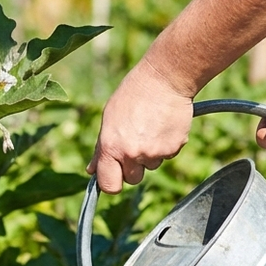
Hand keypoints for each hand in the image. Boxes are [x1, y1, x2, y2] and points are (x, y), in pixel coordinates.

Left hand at [87, 61, 194, 193]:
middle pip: (132, 179)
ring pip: (151, 166)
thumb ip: (100, 147)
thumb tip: (91, 170)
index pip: (109, 185)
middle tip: (135, 145)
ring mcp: (154, 152)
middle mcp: (131, 154)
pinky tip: (162, 126)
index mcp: (111, 147)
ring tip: (150, 128)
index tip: (115, 176)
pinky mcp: (174, 148)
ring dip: (150, 154)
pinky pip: (168, 155)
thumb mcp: (109, 118)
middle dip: (133, 168)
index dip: (111, 183)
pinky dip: (166, 145)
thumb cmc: (132, 95)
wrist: (164, 79)